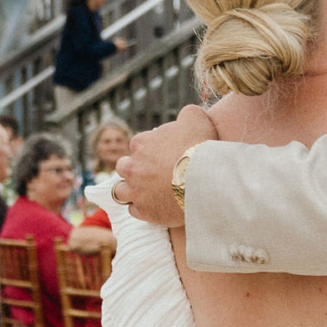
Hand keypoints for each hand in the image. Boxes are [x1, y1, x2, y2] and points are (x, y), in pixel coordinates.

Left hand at [113, 106, 218, 227]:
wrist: (205, 180)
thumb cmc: (200, 147)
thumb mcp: (195, 118)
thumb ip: (187, 114)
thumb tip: (187, 115)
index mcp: (140, 143)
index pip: (137, 146)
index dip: (149, 151)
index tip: (162, 156)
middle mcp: (132, 167)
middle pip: (123, 167)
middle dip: (134, 170)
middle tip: (151, 174)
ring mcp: (135, 191)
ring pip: (121, 191)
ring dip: (131, 190)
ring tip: (146, 192)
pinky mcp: (144, 211)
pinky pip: (134, 210)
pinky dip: (142, 208)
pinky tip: (154, 206)